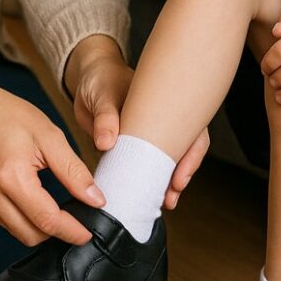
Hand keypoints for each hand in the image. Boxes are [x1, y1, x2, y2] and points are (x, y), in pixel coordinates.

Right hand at [0, 65, 104, 246]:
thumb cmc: (7, 116)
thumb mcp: (49, 136)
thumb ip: (74, 171)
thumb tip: (95, 199)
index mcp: (12, 176)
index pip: (47, 220)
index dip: (72, 231)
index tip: (88, 233)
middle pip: (33, 235)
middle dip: (59, 233)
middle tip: (79, 221)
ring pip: (20, 233)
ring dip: (43, 229)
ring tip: (62, 212)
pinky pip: (8, 224)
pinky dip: (27, 220)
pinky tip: (39, 203)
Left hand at [65, 35, 209, 209]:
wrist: (86, 79)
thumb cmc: (102, 79)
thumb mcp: (104, 95)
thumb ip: (105, 117)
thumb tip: (106, 143)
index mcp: (168, 101)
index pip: (193, 129)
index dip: (192, 154)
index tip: (179, 176)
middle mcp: (165, 119)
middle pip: (185, 149)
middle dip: (182, 175)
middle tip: (172, 195)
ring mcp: (152, 134)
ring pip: (168, 160)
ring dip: (168, 181)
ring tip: (164, 201)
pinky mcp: (136, 146)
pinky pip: (147, 165)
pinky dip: (148, 180)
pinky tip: (145, 195)